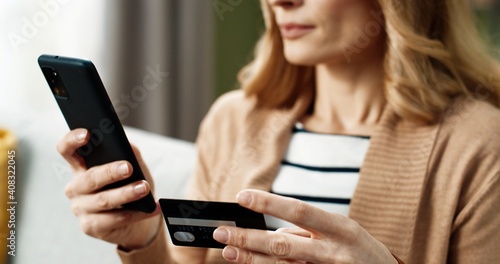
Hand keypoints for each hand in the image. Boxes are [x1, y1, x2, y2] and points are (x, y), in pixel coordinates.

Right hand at [58, 128, 161, 249]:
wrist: (138, 221)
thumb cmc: (131, 186)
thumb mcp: (134, 167)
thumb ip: (128, 152)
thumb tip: (127, 144)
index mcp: (81, 167)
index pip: (67, 150)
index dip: (72, 140)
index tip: (86, 133)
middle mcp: (75, 187)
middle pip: (89, 177)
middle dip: (110, 172)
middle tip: (128, 168)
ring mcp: (80, 208)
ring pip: (103, 200)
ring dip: (126, 193)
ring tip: (144, 188)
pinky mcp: (90, 227)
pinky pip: (114, 219)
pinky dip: (135, 214)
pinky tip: (151, 208)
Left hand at [213, 189, 397, 263]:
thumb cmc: (361, 250)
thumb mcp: (342, 230)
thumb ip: (307, 231)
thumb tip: (272, 234)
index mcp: (340, 228)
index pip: (298, 210)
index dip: (269, 203)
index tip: (242, 197)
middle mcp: (333, 252)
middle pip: (282, 244)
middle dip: (248, 238)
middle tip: (221, 234)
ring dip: (252, 260)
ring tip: (228, 253)